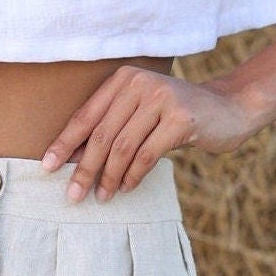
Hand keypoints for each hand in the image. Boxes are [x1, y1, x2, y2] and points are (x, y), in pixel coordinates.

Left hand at [39, 65, 259, 202]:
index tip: (48, 167)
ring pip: (123, 147)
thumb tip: (74, 159)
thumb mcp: (141, 111)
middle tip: (73, 195)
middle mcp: (140, 83)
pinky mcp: (181, 119)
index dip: (65, 142)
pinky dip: (133, 176)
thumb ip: (113, 126)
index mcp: (124, 78)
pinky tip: (126, 188)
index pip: (87, 114)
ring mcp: (162, 99)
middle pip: (102, 134)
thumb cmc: (176, 114)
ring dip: (109, 177)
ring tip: (102, 197)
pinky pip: (147, 155)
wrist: (228, 108)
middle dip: (85, 168)